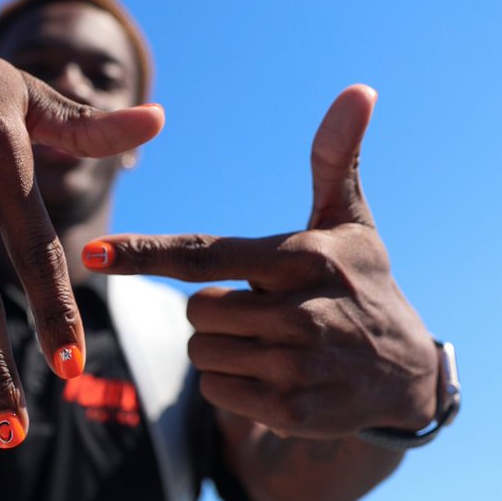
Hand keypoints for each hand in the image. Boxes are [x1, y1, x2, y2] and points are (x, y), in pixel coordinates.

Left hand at [82, 86, 436, 438]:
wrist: (406, 374)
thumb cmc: (364, 284)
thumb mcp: (351, 222)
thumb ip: (336, 158)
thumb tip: (359, 88)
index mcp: (300, 259)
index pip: (203, 255)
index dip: (144, 253)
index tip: (95, 252)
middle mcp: (298, 312)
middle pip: (194, 309)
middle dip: (214, 308)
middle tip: (262, 307)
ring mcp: (295, 366)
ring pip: (201, 352)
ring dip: (222, 347)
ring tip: (273, 342)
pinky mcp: (291, 412)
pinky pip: (216, 392)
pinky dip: (233, 385)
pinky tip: (276, 375)